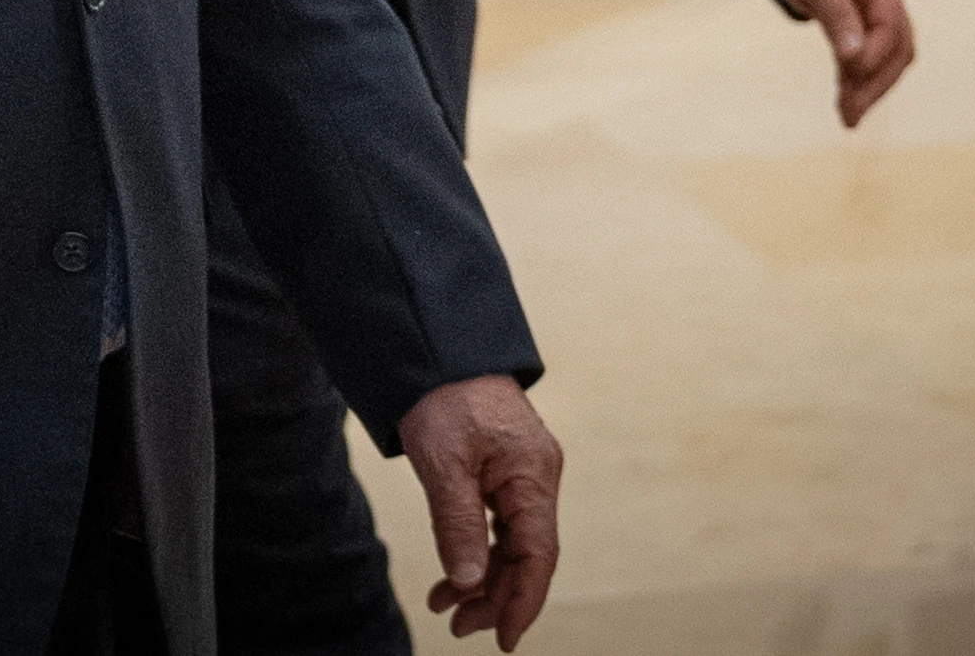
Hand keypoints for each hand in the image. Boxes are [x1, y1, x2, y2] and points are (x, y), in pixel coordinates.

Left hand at [398, 374, 560, 642]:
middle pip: (526, 555)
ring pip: (511, 542)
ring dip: (482, 578)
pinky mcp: (503, 470)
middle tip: (456, 626)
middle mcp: (536, 477)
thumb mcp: (443, 461)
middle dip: (494, 596)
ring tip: (446, 606)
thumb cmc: (442, 395)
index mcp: (533, 475)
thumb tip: (471, 581)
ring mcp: (522, 474)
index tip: (503, 639)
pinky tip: (455, 573)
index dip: (524, 601)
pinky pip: (499, 523)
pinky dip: (477, 550)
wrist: (436, 347)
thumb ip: (457, 523)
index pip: (538, 554)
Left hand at [779, 0, 914, 126]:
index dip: (874, 53)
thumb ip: (835, 12)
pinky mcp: (866, 32)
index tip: (849, 73)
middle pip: (897, 50)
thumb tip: (852, 56)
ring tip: (848, 118)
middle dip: (876, 83)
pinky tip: (847, 103)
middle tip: (851, 114)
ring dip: (868, 89)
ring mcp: (880, 17)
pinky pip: (868, 61)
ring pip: (887, 61)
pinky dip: (858, 82)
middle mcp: (888, 2)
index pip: (890, 26)